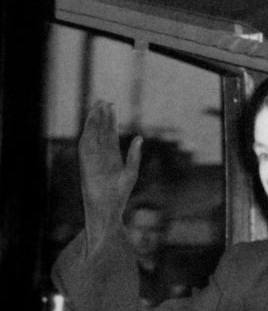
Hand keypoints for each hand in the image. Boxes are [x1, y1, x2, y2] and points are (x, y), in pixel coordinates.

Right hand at [78, 101, 141, 252]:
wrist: (108, 210)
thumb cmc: (120, 195)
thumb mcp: (131, 172)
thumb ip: (134, 155)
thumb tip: (139, 137)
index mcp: (112, 157)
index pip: (110, 135)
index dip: (110, 121)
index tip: (111, 106)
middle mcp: (101, 156)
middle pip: (101, 132)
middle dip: (102, 116)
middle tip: (103, 100)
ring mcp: (93, 160)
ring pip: (93, 136)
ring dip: (94, 122)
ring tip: (97, 107)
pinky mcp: (86, 165)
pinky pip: (85, 147)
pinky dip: (87, 135)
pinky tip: (89, 124)